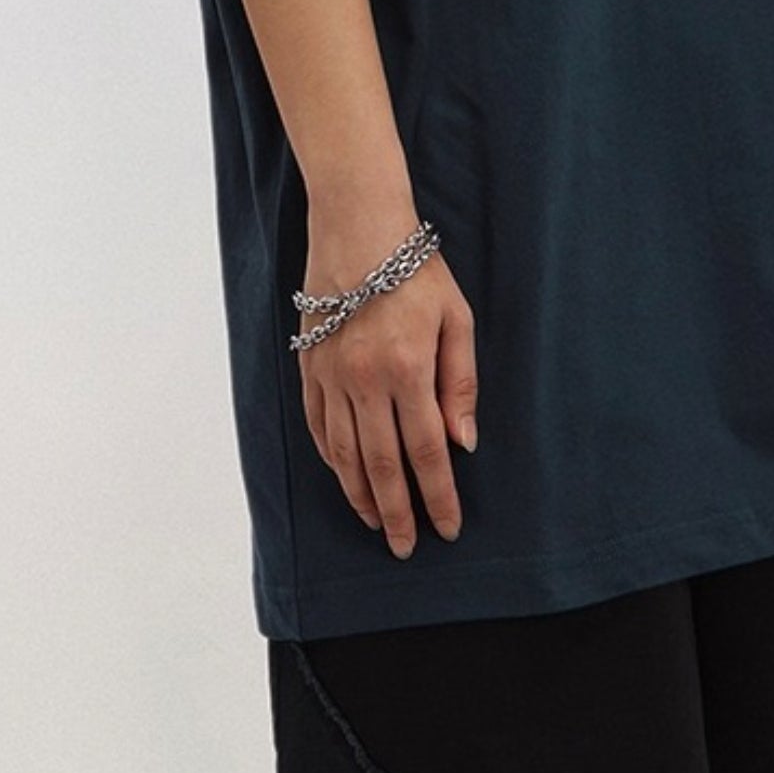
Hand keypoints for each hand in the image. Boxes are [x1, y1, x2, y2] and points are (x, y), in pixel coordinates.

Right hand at [297, 212, 477, 560]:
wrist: (358, 225)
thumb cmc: (416, 269)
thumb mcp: (456, 318)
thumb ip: (461, 383)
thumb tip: (464, 443)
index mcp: (408, 369)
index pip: (427, 452)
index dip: (438, 497)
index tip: (446, 530)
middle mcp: (366, 380)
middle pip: (381, 465)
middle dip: (397, 512)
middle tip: (406, 547)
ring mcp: (331, 375)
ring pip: (345, 454)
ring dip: (361, 495)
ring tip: (377, 522)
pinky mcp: (309, 366)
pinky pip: (319, 427)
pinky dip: (332, 459)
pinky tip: (345, 476)